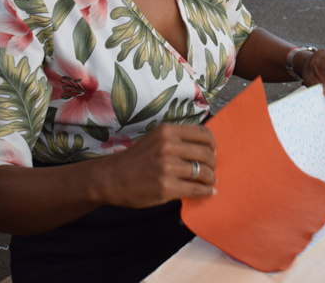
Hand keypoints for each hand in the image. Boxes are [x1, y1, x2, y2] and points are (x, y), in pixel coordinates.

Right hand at [98, 123, 216, 208]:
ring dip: (210, 179)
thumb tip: (206, 149)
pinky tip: (207, 192)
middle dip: (213, 164)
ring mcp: (167, 168)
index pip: (203, 134)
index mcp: (168, 132)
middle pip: (206, 154)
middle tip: (210, 170)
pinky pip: (196, 189)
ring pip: (204, 172)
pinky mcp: (166, 187)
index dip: (212, 144)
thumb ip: (178, 140)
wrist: (111, 178)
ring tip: (209, 182)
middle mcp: (168, 147)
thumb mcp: (156, 139)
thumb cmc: (136, 159)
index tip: (212, 152)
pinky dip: (206, 192)